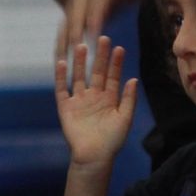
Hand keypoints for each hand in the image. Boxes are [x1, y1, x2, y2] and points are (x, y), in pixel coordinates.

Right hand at [54, 0, 152, 64]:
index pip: (96, 8)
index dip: (95, 20)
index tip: (95, 33)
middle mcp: (81, 3)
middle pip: (77, 19)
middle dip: (76, 34)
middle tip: (77, 50)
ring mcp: (71, 11)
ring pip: (64, 30)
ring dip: (62, 46)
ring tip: (63, 64)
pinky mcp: (65, 21)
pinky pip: (60, 36)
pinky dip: (58, 50)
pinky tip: (58, 67)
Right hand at [55, 36, 137, 166]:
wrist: (94, 157)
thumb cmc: (112, 141)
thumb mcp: (125, 119)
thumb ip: (128, 99)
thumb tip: (133, 79)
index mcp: (109, 99)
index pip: (113, 77)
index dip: (116, 63)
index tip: (119, 48)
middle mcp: (94, 97)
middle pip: (97, 72)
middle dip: (100, 57)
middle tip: (103, 39)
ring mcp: (79, 101)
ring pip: (79, 77)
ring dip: (80, 62)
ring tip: (82, 46)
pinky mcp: (66, 108)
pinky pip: (62, 89)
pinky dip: (61, 77)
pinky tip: (62, 63)